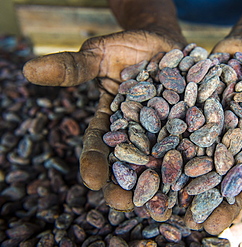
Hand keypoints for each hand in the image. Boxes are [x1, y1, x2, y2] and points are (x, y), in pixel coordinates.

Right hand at [23, 30, 184, 211]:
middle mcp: (137, 132)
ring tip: (164, 204)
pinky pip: (192, 141)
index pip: (98, 146)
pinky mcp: (189, 124)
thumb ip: (73, 66)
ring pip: (162, 160)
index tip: (93, 180)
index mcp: (111, 122)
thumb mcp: (99, 54)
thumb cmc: (127, 47)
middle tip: (127, 204)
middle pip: (130, 163)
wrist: (162, 42)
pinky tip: (198, 172)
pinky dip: (194, 156)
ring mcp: (164, 130)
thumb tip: (29, 66)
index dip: (94, 163)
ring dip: (161, 181)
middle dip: (127, 185)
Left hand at [184, 34, 241, 234]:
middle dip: (217, 198)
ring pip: (200, 160)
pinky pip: (180, 133)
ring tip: (174, 207)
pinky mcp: (193, 116)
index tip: (241, 200)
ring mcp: (213, 130)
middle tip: (203, 224)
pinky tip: (155, 167)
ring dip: (188, 184)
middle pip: (227, 173)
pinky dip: (169, 150)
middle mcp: (237, 140)